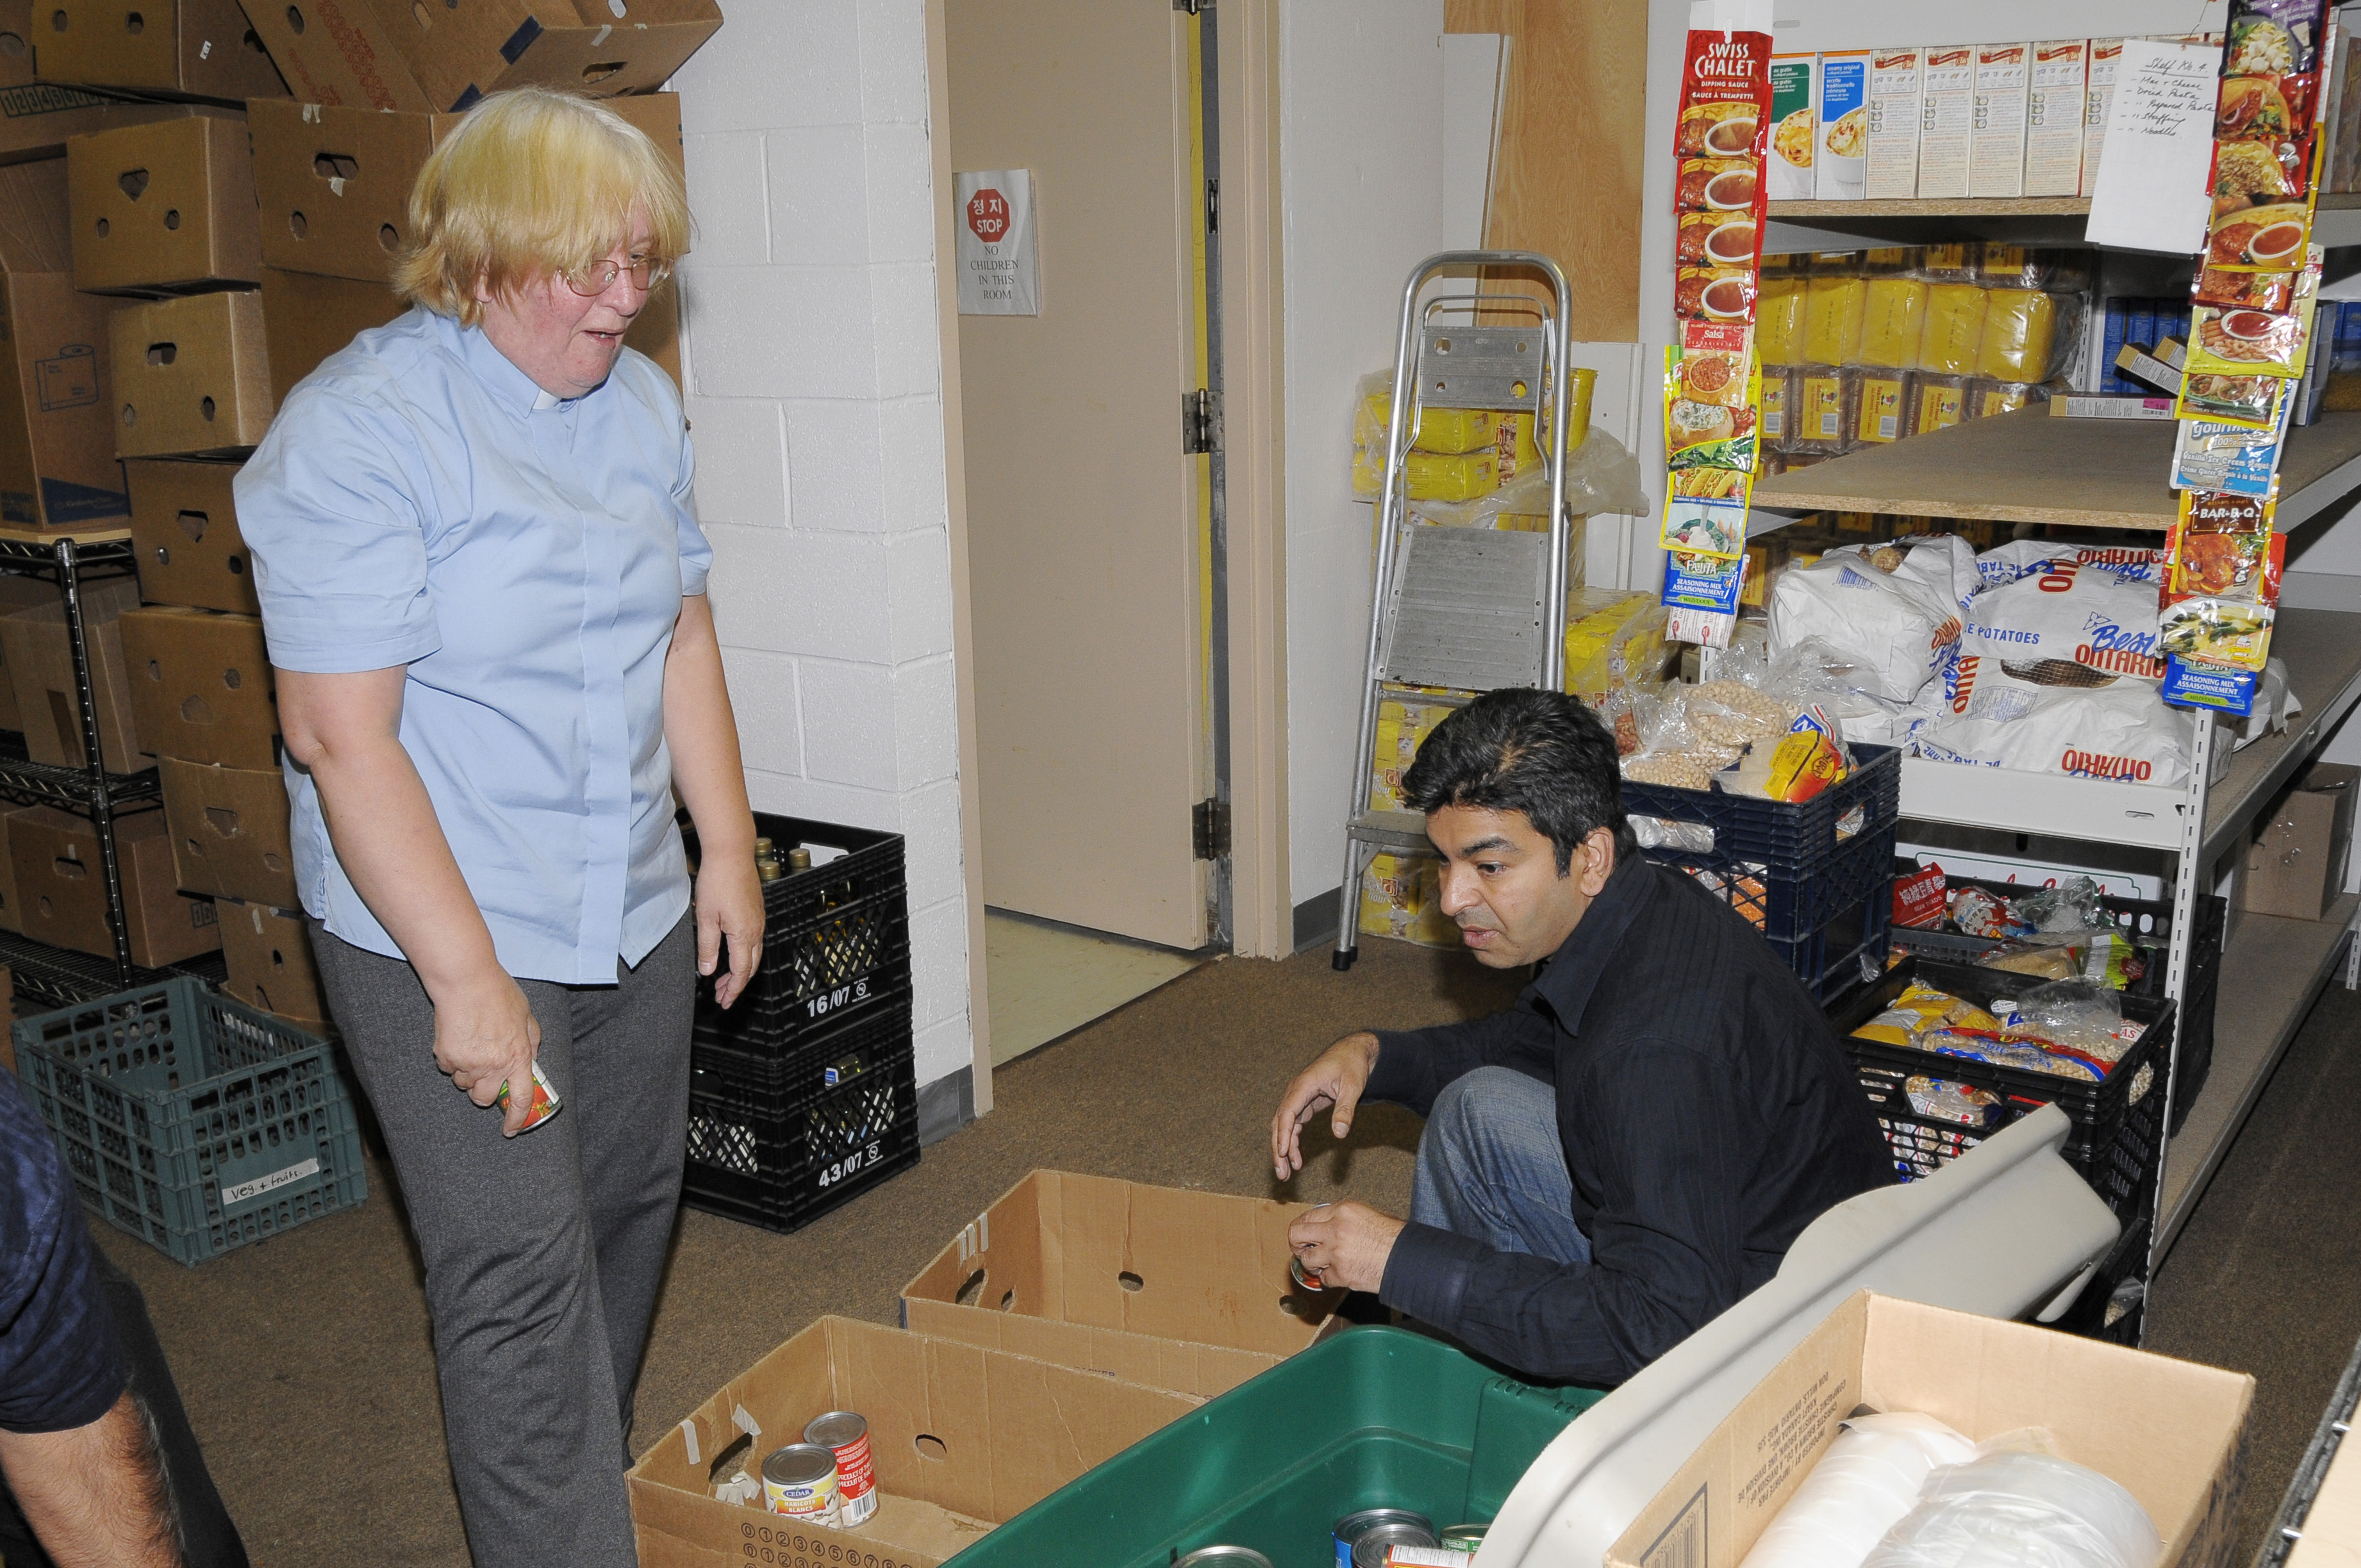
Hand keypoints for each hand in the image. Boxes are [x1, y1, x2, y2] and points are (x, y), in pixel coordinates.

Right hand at [430, 968, 542, 1135]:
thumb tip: (531, 1059)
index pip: (520, 1098)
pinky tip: (459, 1037)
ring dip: (468, 1073)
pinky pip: (448, 1068)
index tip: (511, 1129)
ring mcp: (467, 1063)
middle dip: (485, 1093)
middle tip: (486, 1073)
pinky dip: (452, 1059)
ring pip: (464, 1084)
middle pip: (484, 1099)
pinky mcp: (446, 1056)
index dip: (517, 1119)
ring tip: (473, 1044)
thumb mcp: (526, 1016)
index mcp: (517, 1057)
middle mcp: (493, 1065)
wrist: (466, 981)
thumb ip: (531, 1041)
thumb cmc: (498, 993)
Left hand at [694, 849, 765, 1008]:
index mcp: (744, 934)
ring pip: (754, 954)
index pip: (741, 972)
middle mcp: (756, 929)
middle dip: (736, 984)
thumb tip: (708, 970)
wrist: (732, 852)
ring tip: (723, 978)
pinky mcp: (756, 911)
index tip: (724, 1002)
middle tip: (721, 995)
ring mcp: (758, 919)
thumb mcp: (706, 917)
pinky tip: (732, 953)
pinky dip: (744, 954)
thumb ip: (708, 947)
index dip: (732, 990)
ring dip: (740, 970)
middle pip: (751, 967)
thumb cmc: (718, 880)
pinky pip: (754, 940)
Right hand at [1271, 1032, 1379, 1180]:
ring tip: (1286, 1172)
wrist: (1354, 1051)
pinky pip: (1292, 1125)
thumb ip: (1345, 1110)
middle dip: (1278, 1148)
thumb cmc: (1352, 1065)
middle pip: (1279, 1122)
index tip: (1283, 1153)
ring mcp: (1298, 1097)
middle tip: (1282, 1173)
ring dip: (1283, 1148)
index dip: (1283, 1134)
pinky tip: (1296, 1158)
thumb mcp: (1352, 1087)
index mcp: (1303, 1085)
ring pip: (1283, 1126)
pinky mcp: (1303, 1103)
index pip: (1287, 1112)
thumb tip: (1340, 1135)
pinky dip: (1292, 1141)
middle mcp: (1295, 1091)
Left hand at [1288, 1201, 1404, 1293]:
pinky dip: (1329, 1278)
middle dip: (1295, 1244)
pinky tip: (1338, 1274)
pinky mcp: (1340, 1273)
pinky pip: (1323, 1278)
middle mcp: (1334, 1229)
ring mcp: (1335, 1253)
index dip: (1301, 1227)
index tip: (1300, 1234)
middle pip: (1296, 1235)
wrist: (1405, 1257)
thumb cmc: (1392, 1237)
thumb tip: (1323, 1225)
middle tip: (1300, 1250)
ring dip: (1312, 1264)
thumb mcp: (1366, 1214)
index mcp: (1341, 1211)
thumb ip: (1341, 1217)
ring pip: (1306, 1259)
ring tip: (1322, 1264)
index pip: (1307, 1216)